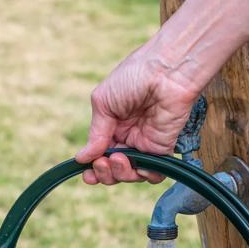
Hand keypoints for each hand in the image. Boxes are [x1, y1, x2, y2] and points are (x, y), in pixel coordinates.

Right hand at [75, 40, 203, 184]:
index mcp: (112, 124)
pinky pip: (154, 172)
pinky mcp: (163, 148)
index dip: (92, 167)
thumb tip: (82, 158)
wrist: (166, 72)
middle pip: (113, 168)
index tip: (86, 174)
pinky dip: (145, 175)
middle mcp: (128, 136)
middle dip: (104, 172)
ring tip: (118, 158)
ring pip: (131, 173)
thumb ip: (96, 134)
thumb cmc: (133, 77)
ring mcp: (146, 143)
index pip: (99, 153)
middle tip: (102, 163)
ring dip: (121, 173)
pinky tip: (138, 166)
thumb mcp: (103, 103)